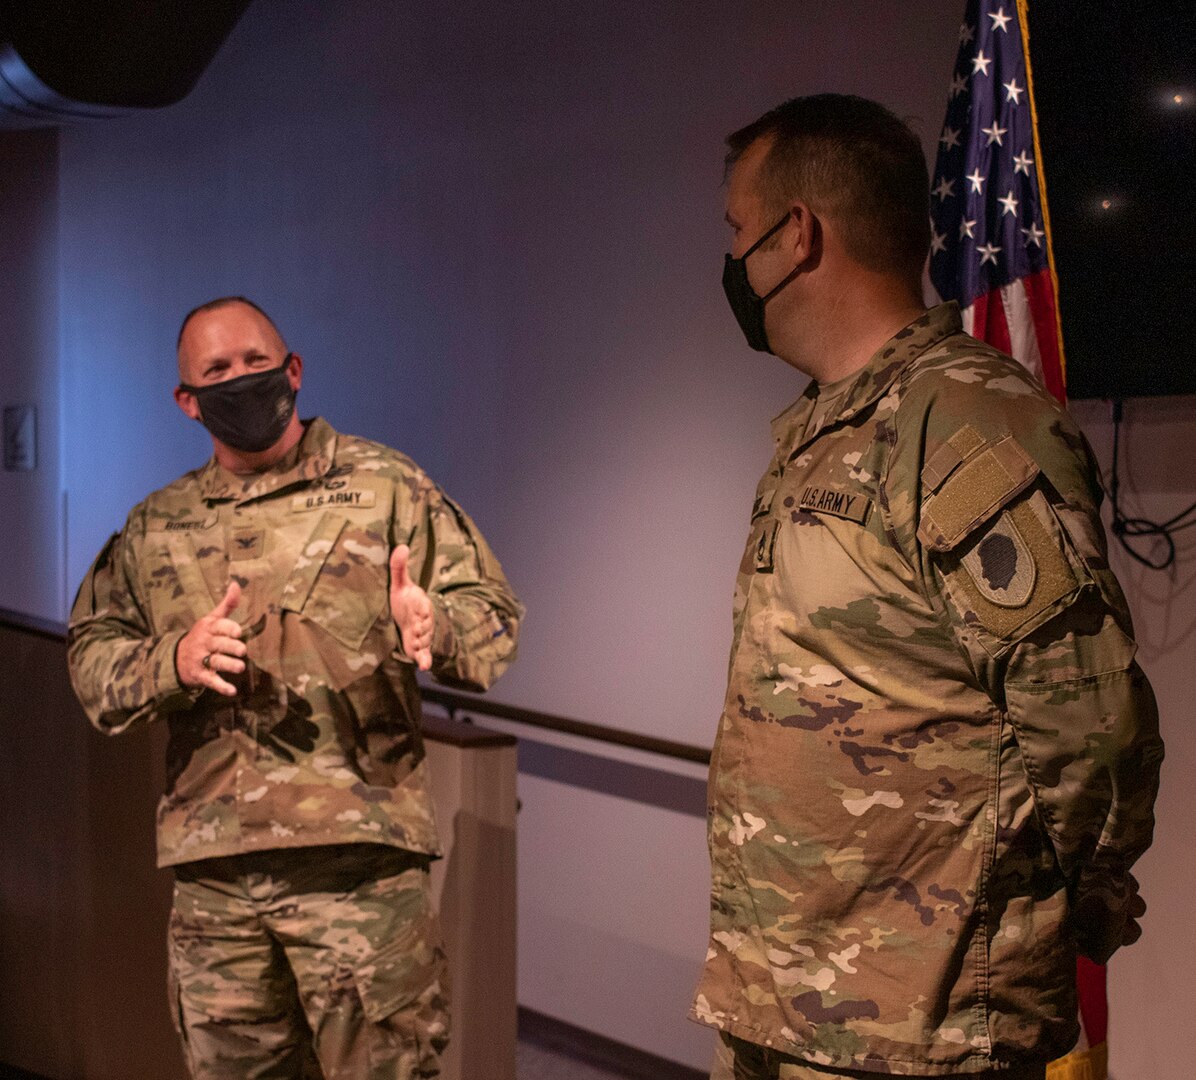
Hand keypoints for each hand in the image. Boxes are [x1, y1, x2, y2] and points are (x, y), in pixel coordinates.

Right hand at [175, 581, 245, 695]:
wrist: (176, 658)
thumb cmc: (202, 636)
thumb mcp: (212, 619)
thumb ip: (227, 604)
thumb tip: (237, 584)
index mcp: (208, 628)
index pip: (220, 627)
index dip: (229, 630)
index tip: (239, 632)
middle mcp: (204, 643)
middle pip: (219, 644)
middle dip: (231, 647)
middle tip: (242, 651)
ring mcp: (201, 660)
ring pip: (216, 662)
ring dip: (228, 665)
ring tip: (241, 667)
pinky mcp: (201, 676)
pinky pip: (211, 681)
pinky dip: (221, 687)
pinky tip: (232, 691)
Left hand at [390, 545, 432, 670]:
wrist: (407, 617)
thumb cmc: (404, 600)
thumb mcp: (400, 584)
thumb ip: (399, 568)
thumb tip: (401, 546)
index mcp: (421, 604)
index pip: (424, 605)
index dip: (421, 608)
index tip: (418, 609)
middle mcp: (423, 620)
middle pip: (426, 624)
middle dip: (422, 628)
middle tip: (416, 630)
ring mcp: (422, 634)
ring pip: (425, 639)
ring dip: (422, 643)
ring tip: (416, 645)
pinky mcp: (418, 647)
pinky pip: (425, 655)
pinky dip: (426, 660)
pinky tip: (425, 667)